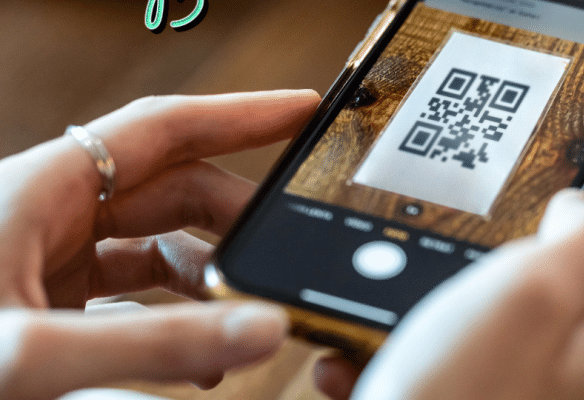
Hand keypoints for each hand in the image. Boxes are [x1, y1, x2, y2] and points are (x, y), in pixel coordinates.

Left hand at [0, 90, 320, 397]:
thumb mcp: (32, 351)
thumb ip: (150, 346)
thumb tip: (259, 331)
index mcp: (47, 188)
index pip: (168, 128)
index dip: (243, 115)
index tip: (304, 113)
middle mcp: (53, 212)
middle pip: (174, 190)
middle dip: (237, 219)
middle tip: (288, 248)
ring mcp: (51, 257)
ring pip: (157, 246)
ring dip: (208, 279)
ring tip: (243, 319)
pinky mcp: (48, 300)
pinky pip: (132, 295)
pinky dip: (173, 317)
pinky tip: (194, 355)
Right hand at [317, 189, 583, 398]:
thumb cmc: (468, 399)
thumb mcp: (533, 290)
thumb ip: (578, 236)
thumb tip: (580, 207)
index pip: (580, 255)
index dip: (524, 247)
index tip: (483, 263)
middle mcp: (580, 377)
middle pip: (516, 293)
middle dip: (456, 288)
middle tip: (420, 298)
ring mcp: (528, 398)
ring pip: (467, 333)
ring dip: (413, 326)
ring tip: (376, 337)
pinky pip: (439, 371)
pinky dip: (398, 363)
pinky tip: (366, 369)